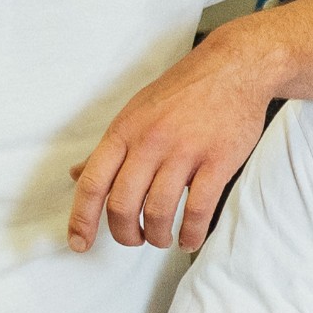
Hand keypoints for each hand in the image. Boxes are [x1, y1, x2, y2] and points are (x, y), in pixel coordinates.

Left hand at [69, 24, 276, 250]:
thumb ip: (110, 148)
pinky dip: (192, 233)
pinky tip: (189, 239)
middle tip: (135, 239)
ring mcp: (185, 152)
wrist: (234, 68)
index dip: (82, 219)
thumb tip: (78, 175)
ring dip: (159, 236)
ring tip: (163, 238)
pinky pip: (199, 209)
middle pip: (124, 205)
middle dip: (125, 235)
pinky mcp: (217, 161)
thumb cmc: (183, 91)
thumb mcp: (136, 112)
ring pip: (160, 211)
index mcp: (125, 131)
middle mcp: (150, 142)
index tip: (80, 244)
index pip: (93, 183)